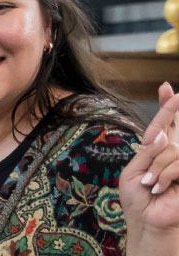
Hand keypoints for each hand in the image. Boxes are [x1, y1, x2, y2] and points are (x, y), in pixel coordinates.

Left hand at [124, 82, 178, 248]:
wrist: (146, 221)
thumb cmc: (138, 199)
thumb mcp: (134, 172)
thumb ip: (148, 152)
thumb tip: (163, 135)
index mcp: (158, 150)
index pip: (165, 124)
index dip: (166, 107)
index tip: (166, 87)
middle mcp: (174, 153)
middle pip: (168, 134)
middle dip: (156, 155)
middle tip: (147, 178)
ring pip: (172, 151)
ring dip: (157, 171)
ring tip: (151, 186)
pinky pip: (178, 164)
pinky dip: (165, 176)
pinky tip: (160, 189)